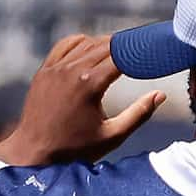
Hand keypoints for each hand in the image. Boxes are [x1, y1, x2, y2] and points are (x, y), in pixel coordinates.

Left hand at [0, 34, 163, 167]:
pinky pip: (65, 45)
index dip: (138, 51)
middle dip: (124, 46)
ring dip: (104, 44)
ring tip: (118, 50)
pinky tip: (90, 48)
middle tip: (138, 49)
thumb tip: (161, 95)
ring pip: (86, 42)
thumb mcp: (111, 136)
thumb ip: (138, 114)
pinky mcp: (45, 70)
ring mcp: (56, 68)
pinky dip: (81, 42)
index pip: (122, 55)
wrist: (34, 153)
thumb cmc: (74, 150)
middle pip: (106, 45)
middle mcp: (73, 70)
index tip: (150, 51)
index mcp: (91, 84)